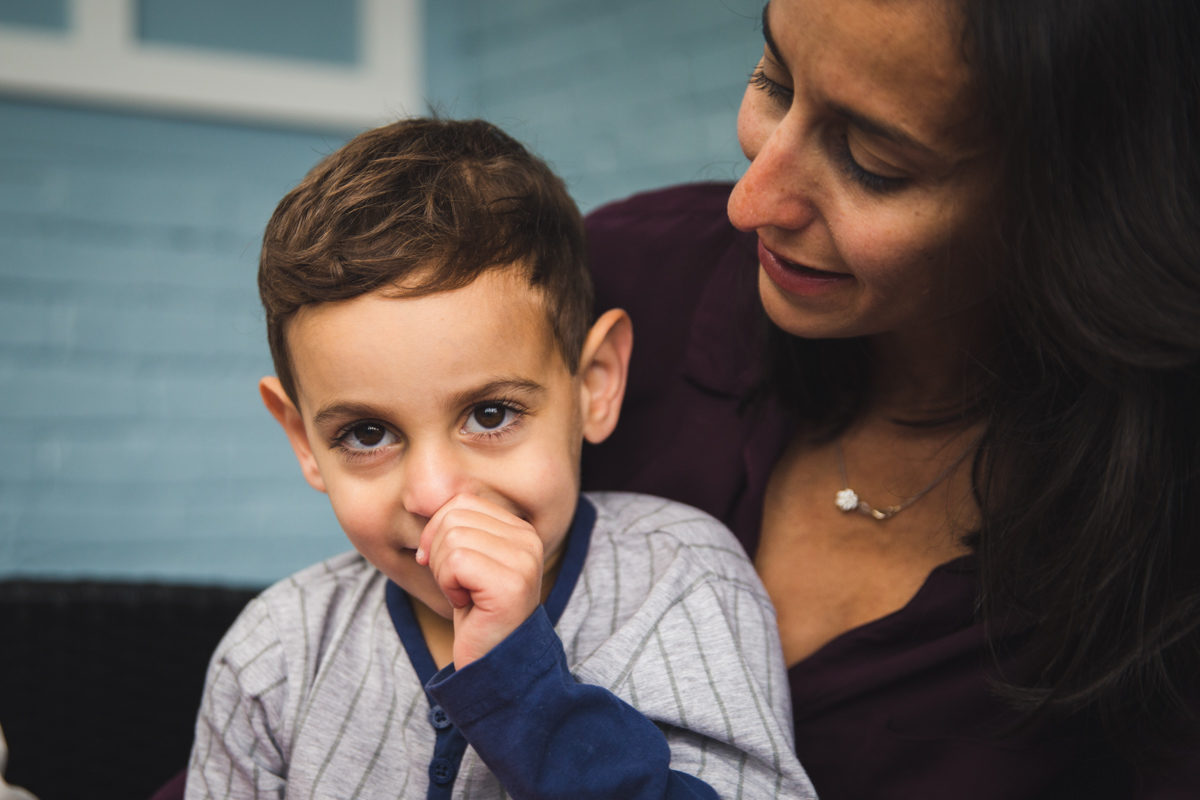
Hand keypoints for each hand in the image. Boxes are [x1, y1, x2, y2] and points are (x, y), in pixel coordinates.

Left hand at [415, 493, 543, 667]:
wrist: (492, 661)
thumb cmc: (474, 610)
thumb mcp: (466, 559)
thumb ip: (456, 526)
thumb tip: (418, 501)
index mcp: (521, 528)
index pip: (462, 502)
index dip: (437, 531)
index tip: (442, 565)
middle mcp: (529, 539)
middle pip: (453, 516)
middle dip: (438, 553)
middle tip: (456, 584)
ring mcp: (524, 561)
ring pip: (452, 538)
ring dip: (443, 573)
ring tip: (464, 594)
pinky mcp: (511, 584)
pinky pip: (456, 562)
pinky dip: (448, 586)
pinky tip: (466, 604)